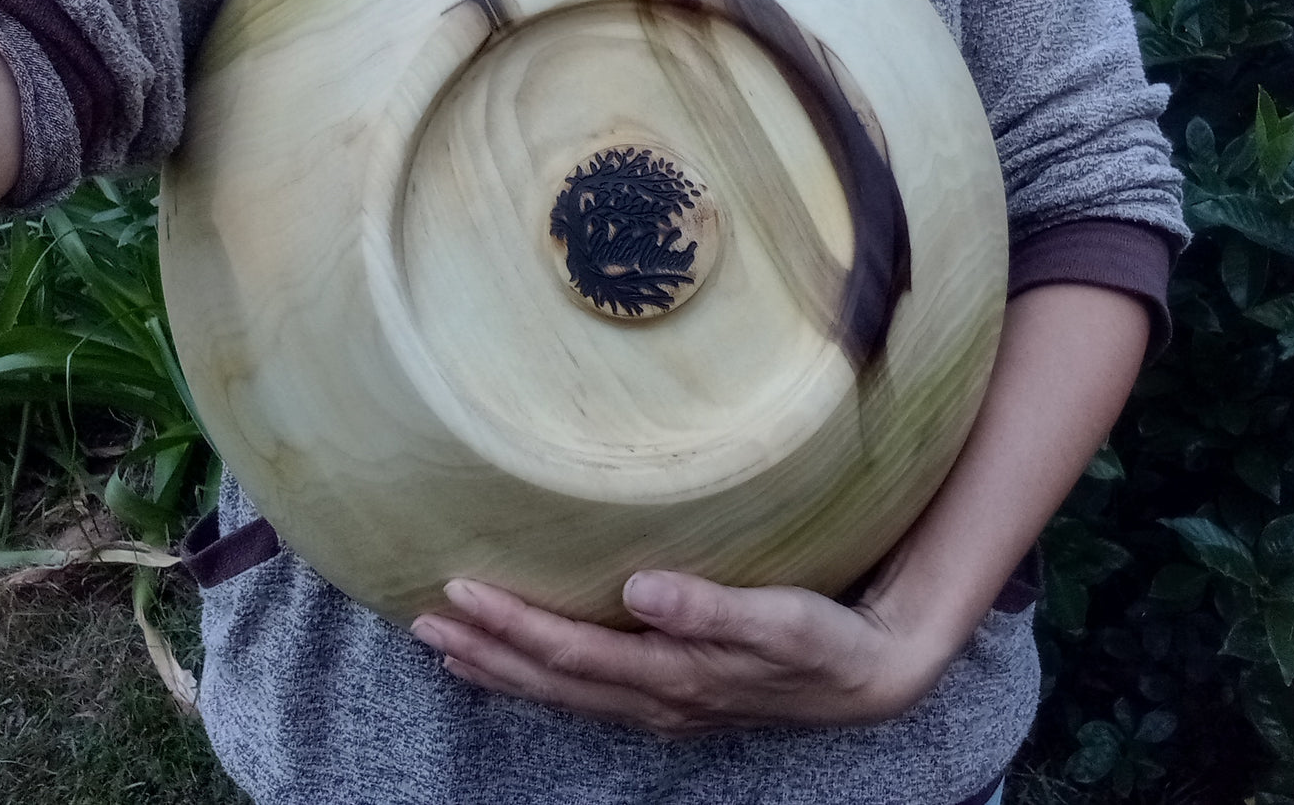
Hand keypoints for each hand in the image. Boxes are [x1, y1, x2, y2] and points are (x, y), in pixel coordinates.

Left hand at [409, 571, 951, 738]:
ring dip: (502, 669)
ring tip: (448, 645)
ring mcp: (663, 705)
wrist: (870, 679)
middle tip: (423, 620)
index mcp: (674, 677)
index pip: (573, 654)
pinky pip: (587, 694)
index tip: (461, 594)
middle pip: (552, 682)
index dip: (514, 626)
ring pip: (562, 693)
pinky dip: (541, 679)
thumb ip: (711, 608)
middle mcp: (657, 700)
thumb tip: (640, 589)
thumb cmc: (825, 643)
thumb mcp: (781, 619)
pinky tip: (522, 666)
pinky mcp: (673, 697)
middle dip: (486, 652)